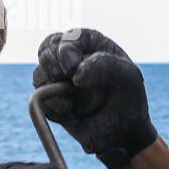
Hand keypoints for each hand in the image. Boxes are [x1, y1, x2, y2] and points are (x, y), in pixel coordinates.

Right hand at [33, 28, 157, 168]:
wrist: (123, 132)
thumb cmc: (129, 98)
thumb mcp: (127, 76)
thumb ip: (103, 65)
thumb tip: (74, 74)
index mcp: (91, 44)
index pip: (70, 36)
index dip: (66, 48)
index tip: (72, 67)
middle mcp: (72, 58)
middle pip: (47, 48)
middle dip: (50, 61)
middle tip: (62, 75)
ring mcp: (60, 80)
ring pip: (39, 73)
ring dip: (49, 83)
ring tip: (70, 98)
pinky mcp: (52, 101)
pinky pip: (39, 98)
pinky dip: (50, 103)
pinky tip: (68, 109)